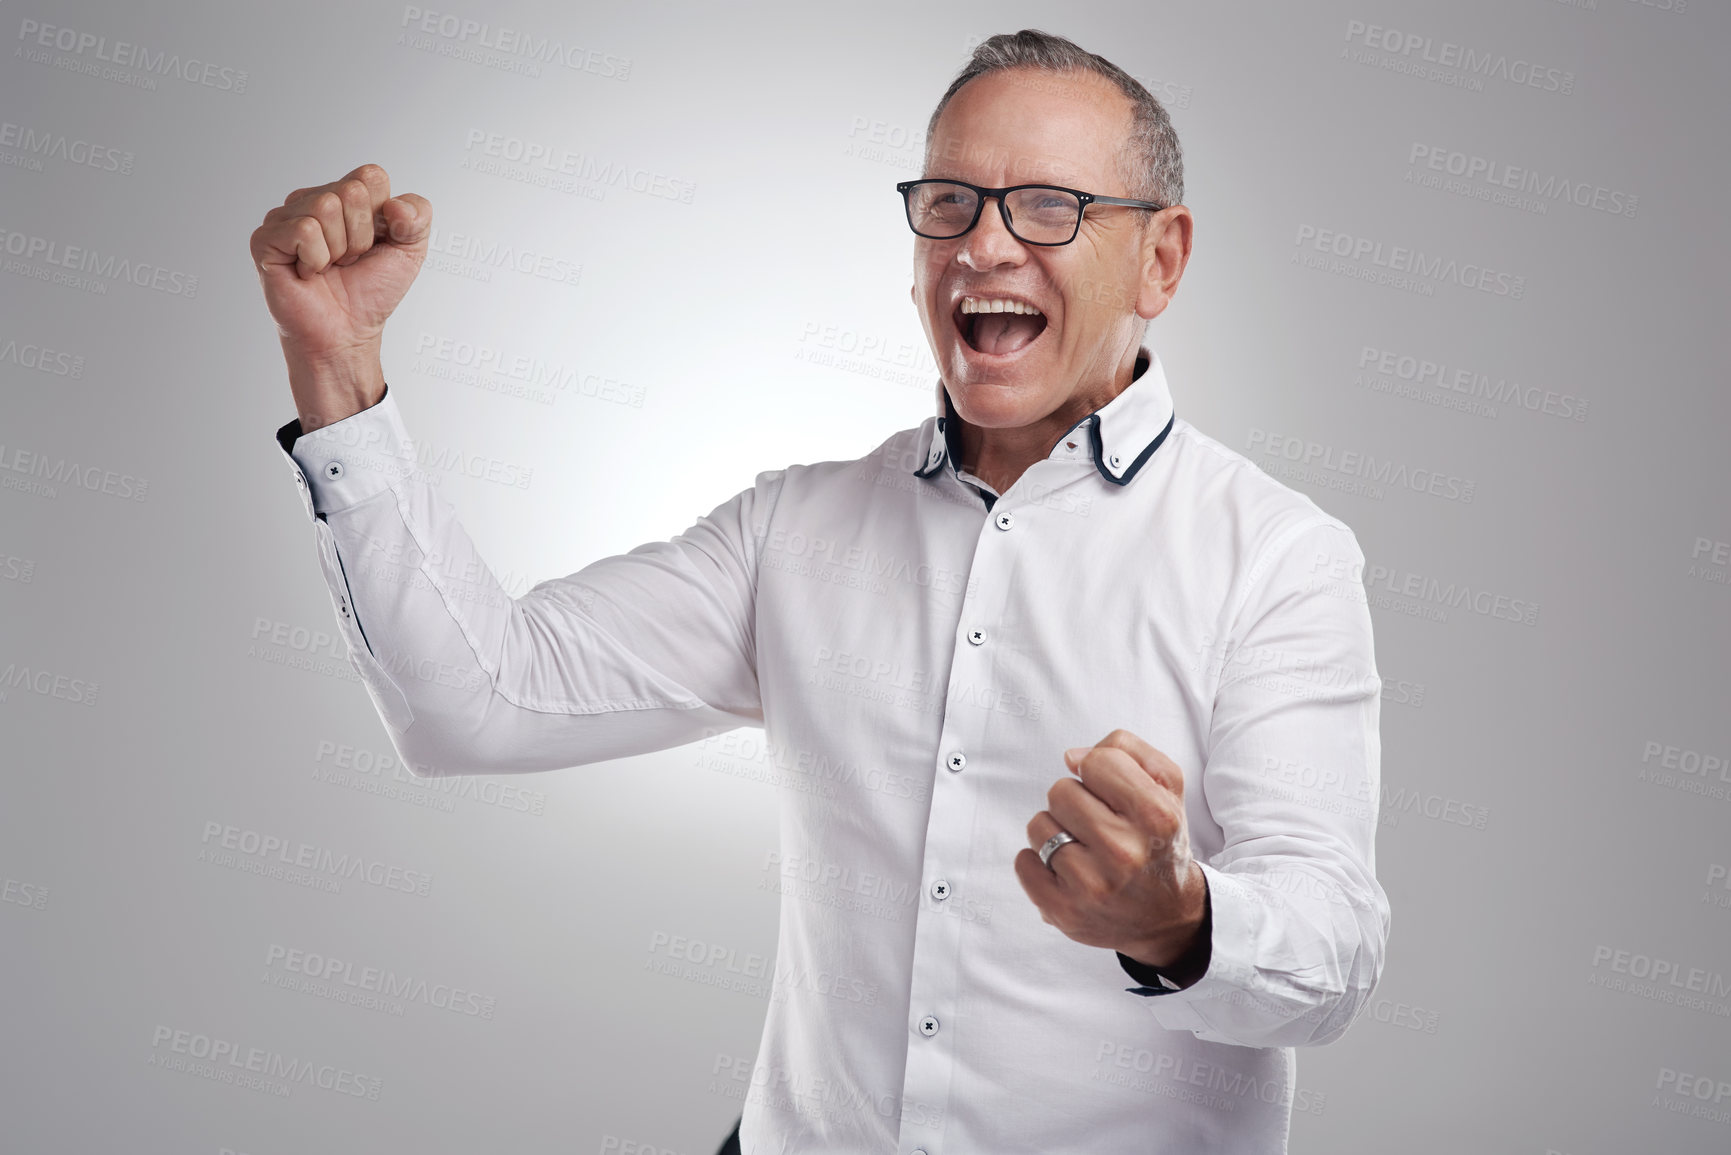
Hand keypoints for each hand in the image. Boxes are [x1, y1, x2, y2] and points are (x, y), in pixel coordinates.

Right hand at [249, 163, 430, 429]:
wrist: (348, 333)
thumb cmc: (371, 292)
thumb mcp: (410, 251)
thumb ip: (418, 217)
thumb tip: (395, 204)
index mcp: (344, 195)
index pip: (371, 177)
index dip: (383, 217)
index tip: (374, 245)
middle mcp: (312, 200)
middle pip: (351, 191)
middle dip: (362, 236)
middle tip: (349, 261)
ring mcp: (285, 217)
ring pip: (326, 207)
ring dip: (339, 249)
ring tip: (330, 267)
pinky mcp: (265, 239)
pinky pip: (304, 230)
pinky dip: (317, 258)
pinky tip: (308, 272)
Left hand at [1014, 729, 1208, 972]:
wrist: (1168, 917)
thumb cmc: (1160, 844)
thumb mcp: (1166, 788)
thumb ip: (1127, 751)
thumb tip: (1073, 757)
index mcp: (1155, 817)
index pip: (1097, 762)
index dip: (1099, 770)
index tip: (1109, 790)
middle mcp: (1125, 853)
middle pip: (1061, 790)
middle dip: (1075, 800)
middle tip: (1098, 823)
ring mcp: (1092, 885)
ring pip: (1038, 825)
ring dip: (1056, 831)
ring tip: (1084, 847)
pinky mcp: (1065, 911)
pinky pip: (1023, 862)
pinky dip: (1037, 861)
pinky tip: (1066, 869)